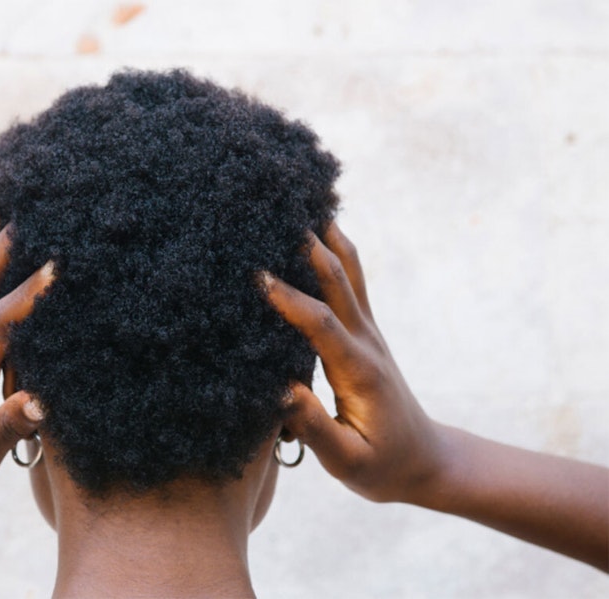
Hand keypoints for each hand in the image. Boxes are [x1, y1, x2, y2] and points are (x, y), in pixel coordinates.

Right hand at [263, 223, 607, 569]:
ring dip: (326, 236)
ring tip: (300, 201)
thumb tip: (281, 391)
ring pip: (349, 270)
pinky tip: (316, 229)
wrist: (426, 461)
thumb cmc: (383, 466)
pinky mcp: (365, 331)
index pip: (321, 324)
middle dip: (308, 245)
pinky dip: (333, 249)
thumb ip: (314, 428)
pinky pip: (350, 279)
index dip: (290, 299)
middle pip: (339, 279)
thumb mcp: (348, 462)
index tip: (257, 275)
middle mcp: (366, 341)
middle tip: (276, 211)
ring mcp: (368, 331)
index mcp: (358, 371)